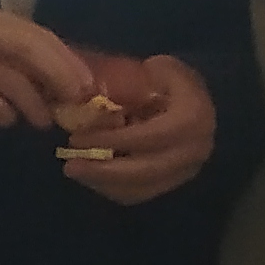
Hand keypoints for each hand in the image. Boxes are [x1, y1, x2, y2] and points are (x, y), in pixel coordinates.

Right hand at [0, 7, 92, 130]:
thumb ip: (14, 56)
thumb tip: (62, 79)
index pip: (38, 35)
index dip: (67, 60)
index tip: (87, 84)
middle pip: (31, 51)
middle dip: (60, 78)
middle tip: (76, 101)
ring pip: (13, 80)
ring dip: (34, 104)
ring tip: (42, 122)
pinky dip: (3, 114)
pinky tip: (6, 120)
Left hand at [59, 49, 216, 205]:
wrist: (195, 102)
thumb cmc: (169, 82)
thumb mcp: (156, 69)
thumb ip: (130, 83)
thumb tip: (92, 97)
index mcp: (192, 118)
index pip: (147, 137)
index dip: (110, 141)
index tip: (77, 139)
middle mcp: (194, 149)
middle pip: (143, 171)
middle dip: (102, 171)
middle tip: (69, 165)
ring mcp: (186, 171)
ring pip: (139, 188)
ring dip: (102, 183)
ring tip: (76, 170)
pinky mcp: (174, 183)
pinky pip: (139, 194)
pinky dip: (111, 188)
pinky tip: (91, 176)